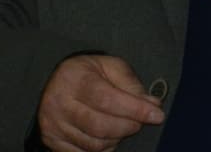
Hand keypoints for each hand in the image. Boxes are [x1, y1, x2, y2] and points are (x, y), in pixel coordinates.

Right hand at [37, 54, 163, 151]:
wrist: (57, 82)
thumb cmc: (89, 73)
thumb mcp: (110, 66)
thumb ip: (131, 84)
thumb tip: (152, 104)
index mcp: (74, 78)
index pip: (107, 99)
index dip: (135, 109)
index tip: (157, 114)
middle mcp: (58, 102)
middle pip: (100, 125)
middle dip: (128, 126)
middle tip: (140, 121)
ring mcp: (53, 125)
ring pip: (94, 144)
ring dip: (117, 138)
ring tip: (124, 126)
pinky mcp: (53, 141)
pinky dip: (103, 149)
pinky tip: (109, 136)